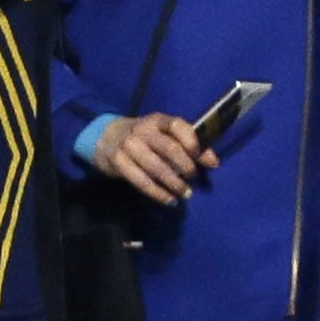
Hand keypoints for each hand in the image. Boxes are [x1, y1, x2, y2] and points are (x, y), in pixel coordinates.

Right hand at [91, 110, 215, 204]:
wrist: (105, 137)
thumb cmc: (143, 137)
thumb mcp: (162, 134)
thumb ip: (186, 144)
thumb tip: (214, 161)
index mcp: (157, 120)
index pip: (176, 125)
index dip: (191, 140)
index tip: (205, 158)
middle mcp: (142, 130)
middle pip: (168, 148)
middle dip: (185, 165)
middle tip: (193, 178)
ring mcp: (129, 146)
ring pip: (155, 167)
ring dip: (174, 183)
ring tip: (186, 194)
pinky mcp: (119, 162)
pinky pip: (141, 181)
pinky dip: (157, 193)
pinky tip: (169, 200)